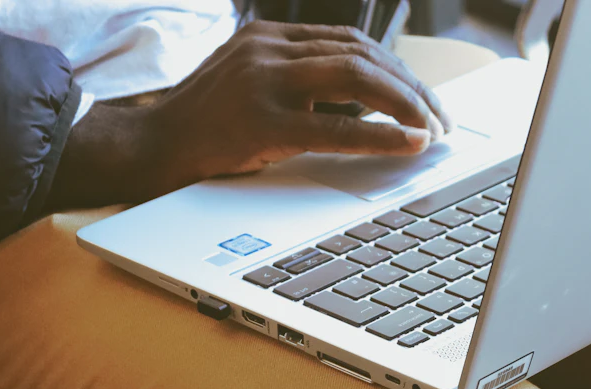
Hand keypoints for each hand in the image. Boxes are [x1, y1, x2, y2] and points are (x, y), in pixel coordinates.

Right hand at [49, 22, 452, 208]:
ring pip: (355, 78)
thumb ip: (303, 85)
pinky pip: (335, 128)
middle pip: (361, 54)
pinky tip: (409, 143)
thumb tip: (373, 105)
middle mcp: (268, 49)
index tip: (425, 99)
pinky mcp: (260, 123)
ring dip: (404, 104)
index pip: (351, 43)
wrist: (149, 148)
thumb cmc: (209, 127)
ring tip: (431, 130)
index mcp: (270, 37)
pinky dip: (380, 135)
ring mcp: (261, 81)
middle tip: (441, 119)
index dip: (397, 70)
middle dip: (410, 87)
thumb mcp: (255, 87)